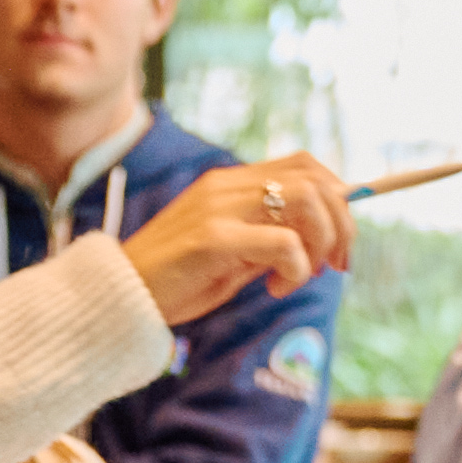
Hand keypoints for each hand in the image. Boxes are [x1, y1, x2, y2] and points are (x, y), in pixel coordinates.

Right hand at [119, 155, 353, 323]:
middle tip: (334, 267)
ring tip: (303, 276)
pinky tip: (275, 288)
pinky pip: (284, 243)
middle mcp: (227, 186)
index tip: (340, 247)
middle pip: (316, 179)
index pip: (305, 165)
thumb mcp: (232, 255)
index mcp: (231, 184)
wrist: (119, 297)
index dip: (339, 198)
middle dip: (342, 225)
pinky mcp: (212, 238)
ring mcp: (219, 208)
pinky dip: (297, 269)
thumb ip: (268, 241)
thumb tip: (321, 243)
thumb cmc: (176, 281)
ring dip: (322, 242)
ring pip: (308, 199)